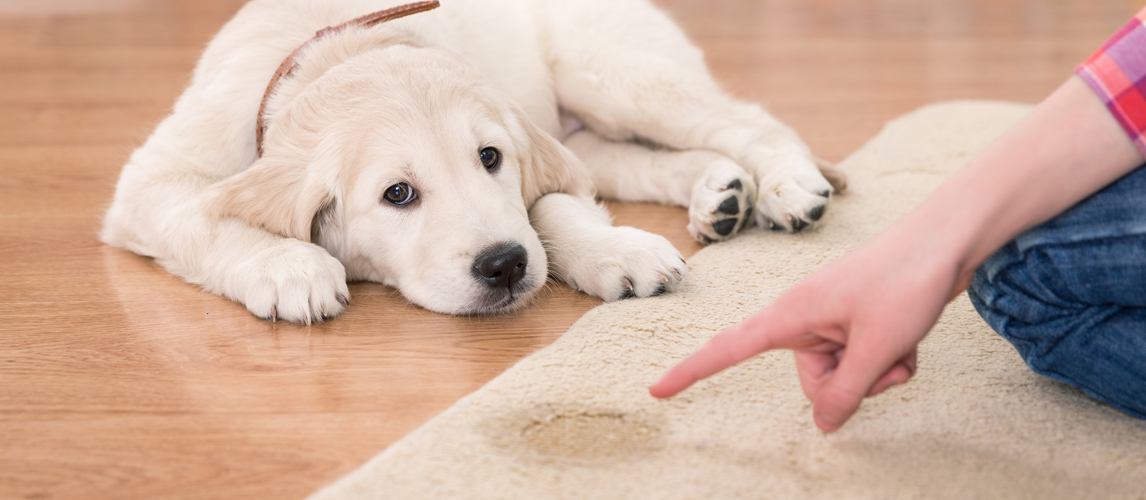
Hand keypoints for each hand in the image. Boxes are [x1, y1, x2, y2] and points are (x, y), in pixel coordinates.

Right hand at [649, 226, 960, 432]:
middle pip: (813, 382)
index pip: (728, 349)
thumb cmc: (906, 280)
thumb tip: (824, 425)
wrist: (947, 239)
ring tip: (902, 342)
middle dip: (852, 384)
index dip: (691, 372)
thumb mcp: (877, 348)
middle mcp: (805, 318)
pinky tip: (910, 338)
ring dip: (878, 372)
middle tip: (884, 357)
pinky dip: (890, 360)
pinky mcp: (856, 322)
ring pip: (845, 377)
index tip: (656, 390)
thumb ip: (846, 393)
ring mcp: (832, 321)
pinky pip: (864, 362)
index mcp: (790, 315)